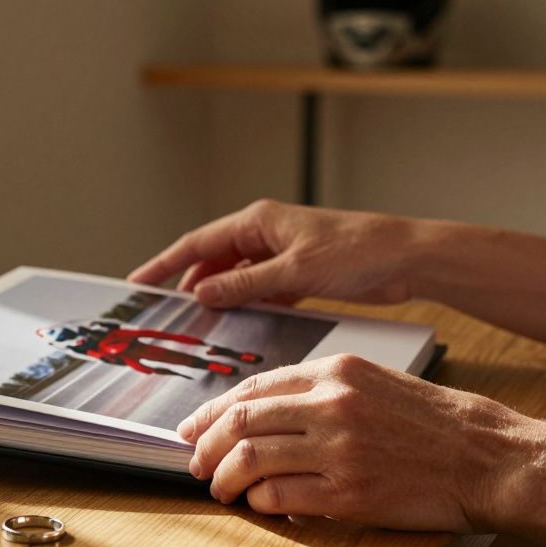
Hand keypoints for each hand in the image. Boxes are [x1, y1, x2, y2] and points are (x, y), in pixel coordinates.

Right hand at [128, 200, 423, 308]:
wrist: (407, 258)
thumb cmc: (357, 252)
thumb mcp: (295, 272)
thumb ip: (245, 285)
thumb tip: (202, 294)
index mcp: (259, 221)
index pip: (198, 243)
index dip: (165, 263)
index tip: (138, 282)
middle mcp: (266, 233)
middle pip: (213, 260)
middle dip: (189, 284)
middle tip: (165, 312)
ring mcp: (282, 254)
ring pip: (236, 277)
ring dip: (219, 297)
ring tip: (198, 323)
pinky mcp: (299, 274)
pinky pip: (260, 290)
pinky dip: (247, 305)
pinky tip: (238, 325)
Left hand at [180, 353, 540, 532]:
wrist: (491, 458)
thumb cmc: (436, 423)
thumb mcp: (374, 383)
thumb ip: (319, 390)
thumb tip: (263, 412)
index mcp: (335, 372)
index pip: (251, 388)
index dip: (212, 411)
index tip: (194, 428)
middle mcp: (331, 404)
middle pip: (240, 421)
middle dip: (205, 444)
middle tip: (194, 461)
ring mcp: (339, 449)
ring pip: (249, 459)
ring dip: (223, 478)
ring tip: (220, 488)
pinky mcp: (349, 492)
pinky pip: (279, 496)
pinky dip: (258, 502)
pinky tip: (258, 504)